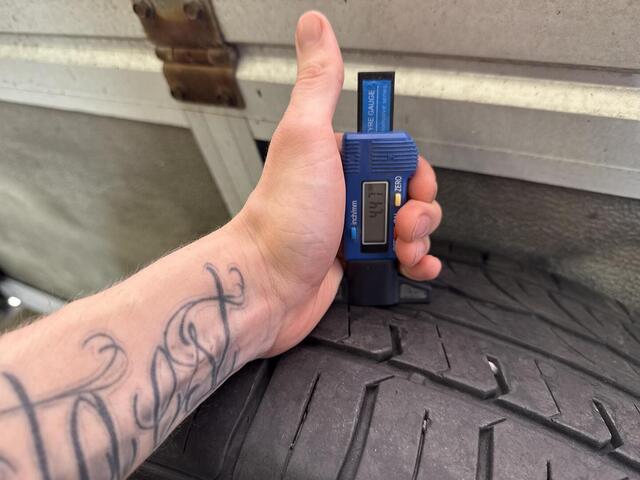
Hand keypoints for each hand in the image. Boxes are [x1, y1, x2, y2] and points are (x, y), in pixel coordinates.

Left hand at [235, 11, 441, 356]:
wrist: (266, 287)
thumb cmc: (283, 218)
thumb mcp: (306, 137)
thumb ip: (318, 82)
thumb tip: (316, 27)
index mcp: (338, 158)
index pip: (395, 155)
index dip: (413, 170)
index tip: (410, 184)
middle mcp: (345, 192)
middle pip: (408, 193)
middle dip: (419, 210)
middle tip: (402, 223)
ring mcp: (351, 229)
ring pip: (410, 227)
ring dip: (420, 239)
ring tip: (402, 249)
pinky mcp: (357, 262)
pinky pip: (400, 259)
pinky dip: (416, 263)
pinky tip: (415, 266)